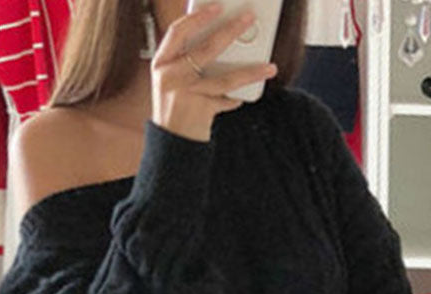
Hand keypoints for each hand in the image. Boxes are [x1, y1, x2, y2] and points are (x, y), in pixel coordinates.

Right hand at [151, 2, 278, 142]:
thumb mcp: (171, 79)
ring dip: (250, 72)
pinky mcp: (200, 111)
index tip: (217, 6)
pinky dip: (235, 98)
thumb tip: (220, 35)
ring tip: (269, 67)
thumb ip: (185, 59)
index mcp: (161, 63)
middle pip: (206, 48)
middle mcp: (170, 77)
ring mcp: (185, 95)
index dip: (198, 17)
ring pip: (224, 78)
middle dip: (230, 31)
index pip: (178, 31)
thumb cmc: (175, 105)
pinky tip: (242, 97)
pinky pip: (225, 99)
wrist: (171, 143)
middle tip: (248, 18)